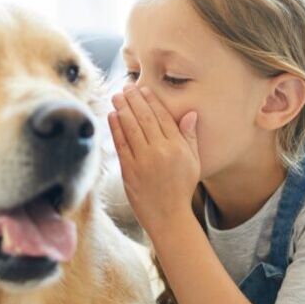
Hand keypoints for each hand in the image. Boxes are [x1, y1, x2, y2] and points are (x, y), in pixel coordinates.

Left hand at [108, 83, 199, 235]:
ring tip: (116, 96)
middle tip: (126, 87)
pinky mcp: (129, 171)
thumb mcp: (193, 162)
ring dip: (122, 109)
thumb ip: (190, 137)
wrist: (169, 216)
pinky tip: (112, 116)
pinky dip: (115, 129)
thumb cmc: (182, 188)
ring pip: (131, 128)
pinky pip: (121, 145)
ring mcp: (143, 161)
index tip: (144, 89)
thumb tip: (190, 113)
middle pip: (145, 119)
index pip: (163, 117)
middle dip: (134, 100)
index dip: (152, 101)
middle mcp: (161, 152)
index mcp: (178, 148)